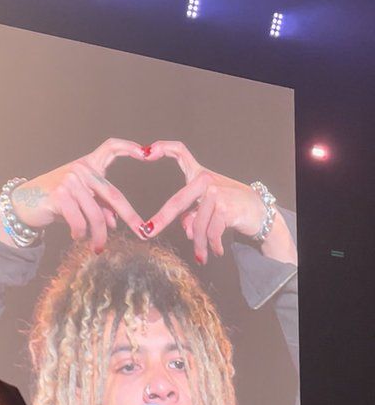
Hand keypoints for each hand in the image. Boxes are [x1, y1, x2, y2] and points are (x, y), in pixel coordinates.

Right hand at [0, 138, 146, 252]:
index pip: (110, 148)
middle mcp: (80, 169)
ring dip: (99, 236)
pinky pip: (80, 221)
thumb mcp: (81, 202)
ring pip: (96, 215)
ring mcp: (70, 180)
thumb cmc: (56, 202)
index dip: (129, 148)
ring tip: (98, 247)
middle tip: (142, 232)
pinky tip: (77, 237)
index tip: (148, 152)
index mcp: (88, 165)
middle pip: (113, 195)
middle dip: (130, 216)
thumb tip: (115, 224)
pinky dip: (81, 234)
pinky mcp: (60, 195)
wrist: (24, 205)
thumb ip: (100, 208)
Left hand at [141, 140, 269, 262]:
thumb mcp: (208, 209)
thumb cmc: (232, 207)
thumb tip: (186, 231)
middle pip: (178, 202)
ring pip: (197, 226)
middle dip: (161, 219)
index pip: (180, 152)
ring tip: (201, 256)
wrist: (259, 211)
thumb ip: (192, 216)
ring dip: (199, 245)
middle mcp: (206, 180)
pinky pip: (211, 233)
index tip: (146, 152)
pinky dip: (212, 246)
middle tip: (147, 233)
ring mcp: (217, 193)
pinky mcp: (226, 207)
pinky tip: (215, 252)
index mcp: (200, 175)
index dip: (163, 148)